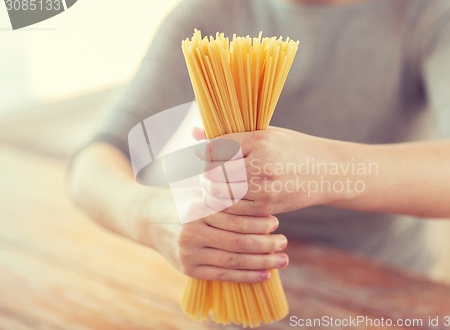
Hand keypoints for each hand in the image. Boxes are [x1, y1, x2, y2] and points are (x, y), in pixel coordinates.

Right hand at [138, 189, 288, 282]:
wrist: (148, 221)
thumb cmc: (182, 201)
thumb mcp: (198, 190)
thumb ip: (224, 194)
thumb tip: (261, 196)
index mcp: (197, 209)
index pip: (235, 219)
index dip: (258, 222)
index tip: (275, 221)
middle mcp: (192, 232)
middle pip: (238, 242)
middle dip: (266, 244)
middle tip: (283, 242)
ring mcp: (189, 254)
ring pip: (233, 261)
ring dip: (262, 262)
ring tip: (282, 260)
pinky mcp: (189, 270)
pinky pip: (223, 276)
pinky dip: (246, 276)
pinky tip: (264, 275)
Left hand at [195, 127, 338, 216]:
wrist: (326, 172)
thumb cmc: (292, 149)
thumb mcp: (265, 135)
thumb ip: (230, 135)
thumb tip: (194, 131)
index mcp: (259, 140)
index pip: (215, 148)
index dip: (204, 153)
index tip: (204, 155)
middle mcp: (261, 163)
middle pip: (214, 172)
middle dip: (206, 173)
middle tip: (207, 173)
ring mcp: (265, 187)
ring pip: (221, 193)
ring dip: (212, 191)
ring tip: (215, 185)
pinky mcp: (268, 205)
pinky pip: (234, 209)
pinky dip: (225, 205)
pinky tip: (228, 198)